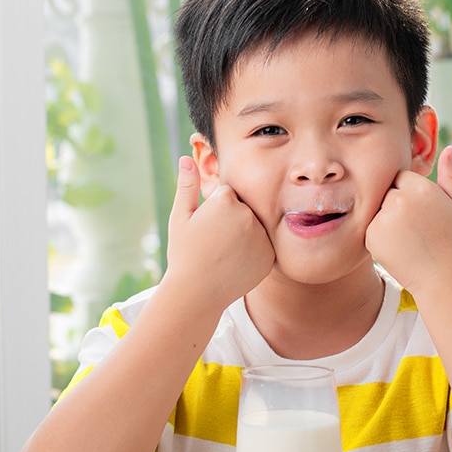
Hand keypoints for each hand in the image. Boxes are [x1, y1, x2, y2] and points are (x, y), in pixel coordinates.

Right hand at [162, 156, 273, 309]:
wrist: (197, 294)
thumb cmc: (184, 254)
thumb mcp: (180, 218)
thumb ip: (187, 186)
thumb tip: (186, 157)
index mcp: (226, 201)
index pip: (227, 194)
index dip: (215, 209)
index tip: (207, 226)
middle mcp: (249, 215)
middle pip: (244, 208)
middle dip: (232, 219)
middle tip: (216, 241)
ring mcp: (262, 236)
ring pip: (255, 226)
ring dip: (245, 234)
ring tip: (225, 253)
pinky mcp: (271, 255)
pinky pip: (265, 244)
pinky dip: (254, 251)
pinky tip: (237, 262)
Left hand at [365, 145, 451, 295]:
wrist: (441, 277)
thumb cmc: (451, 239)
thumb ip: (450, 174)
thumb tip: (449, 148)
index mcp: (420, 187)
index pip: (400, 177)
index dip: (409, 193)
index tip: (419, 212)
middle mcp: (399, 199)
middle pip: (385, 191)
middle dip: (394, 204)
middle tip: (412, 227)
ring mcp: (383, 218)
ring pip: (376, 209)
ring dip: (386, 219)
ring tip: (406, 237)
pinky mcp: (371, 235)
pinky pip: (369, 226)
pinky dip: (378, 235)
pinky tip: (397, 246)